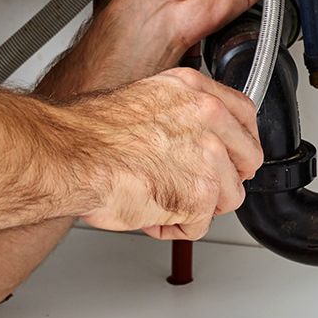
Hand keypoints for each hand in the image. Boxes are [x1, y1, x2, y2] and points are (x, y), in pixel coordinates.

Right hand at [78, 68, 262, 240]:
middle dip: (224, 179)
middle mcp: (207, 116)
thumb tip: (190, 134)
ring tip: (161, 197)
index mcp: (194, 89)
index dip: (239, 143)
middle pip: (247, 159)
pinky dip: (174, 228)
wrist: (70, 156)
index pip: (246, 115)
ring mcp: (207, 155)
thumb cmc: (91, 134)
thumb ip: (178, 113)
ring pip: (228, 197)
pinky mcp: (199, 194)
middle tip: (194, 185)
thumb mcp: (144, 100)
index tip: (232, 156)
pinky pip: (199, 226)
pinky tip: (150, 212)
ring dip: (197, 207)